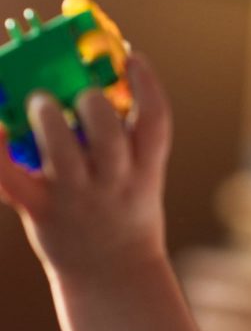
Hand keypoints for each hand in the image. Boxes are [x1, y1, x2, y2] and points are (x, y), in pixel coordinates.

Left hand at [0, 52, 171, 281]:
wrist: (114, 274)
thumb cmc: (124, 216)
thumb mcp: (142, 181)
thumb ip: (126, 143)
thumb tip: (93, 87)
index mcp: (145, 173)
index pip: (156, 124)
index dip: (148, 85)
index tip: (132, 56)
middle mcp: (115, 184)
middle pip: (109, 135)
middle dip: (92, 104)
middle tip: (80, 93)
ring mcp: (78, 198)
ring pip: (62, 151)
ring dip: (47, 117)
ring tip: (41, 104)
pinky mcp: (42, 209)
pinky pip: (11, 177)